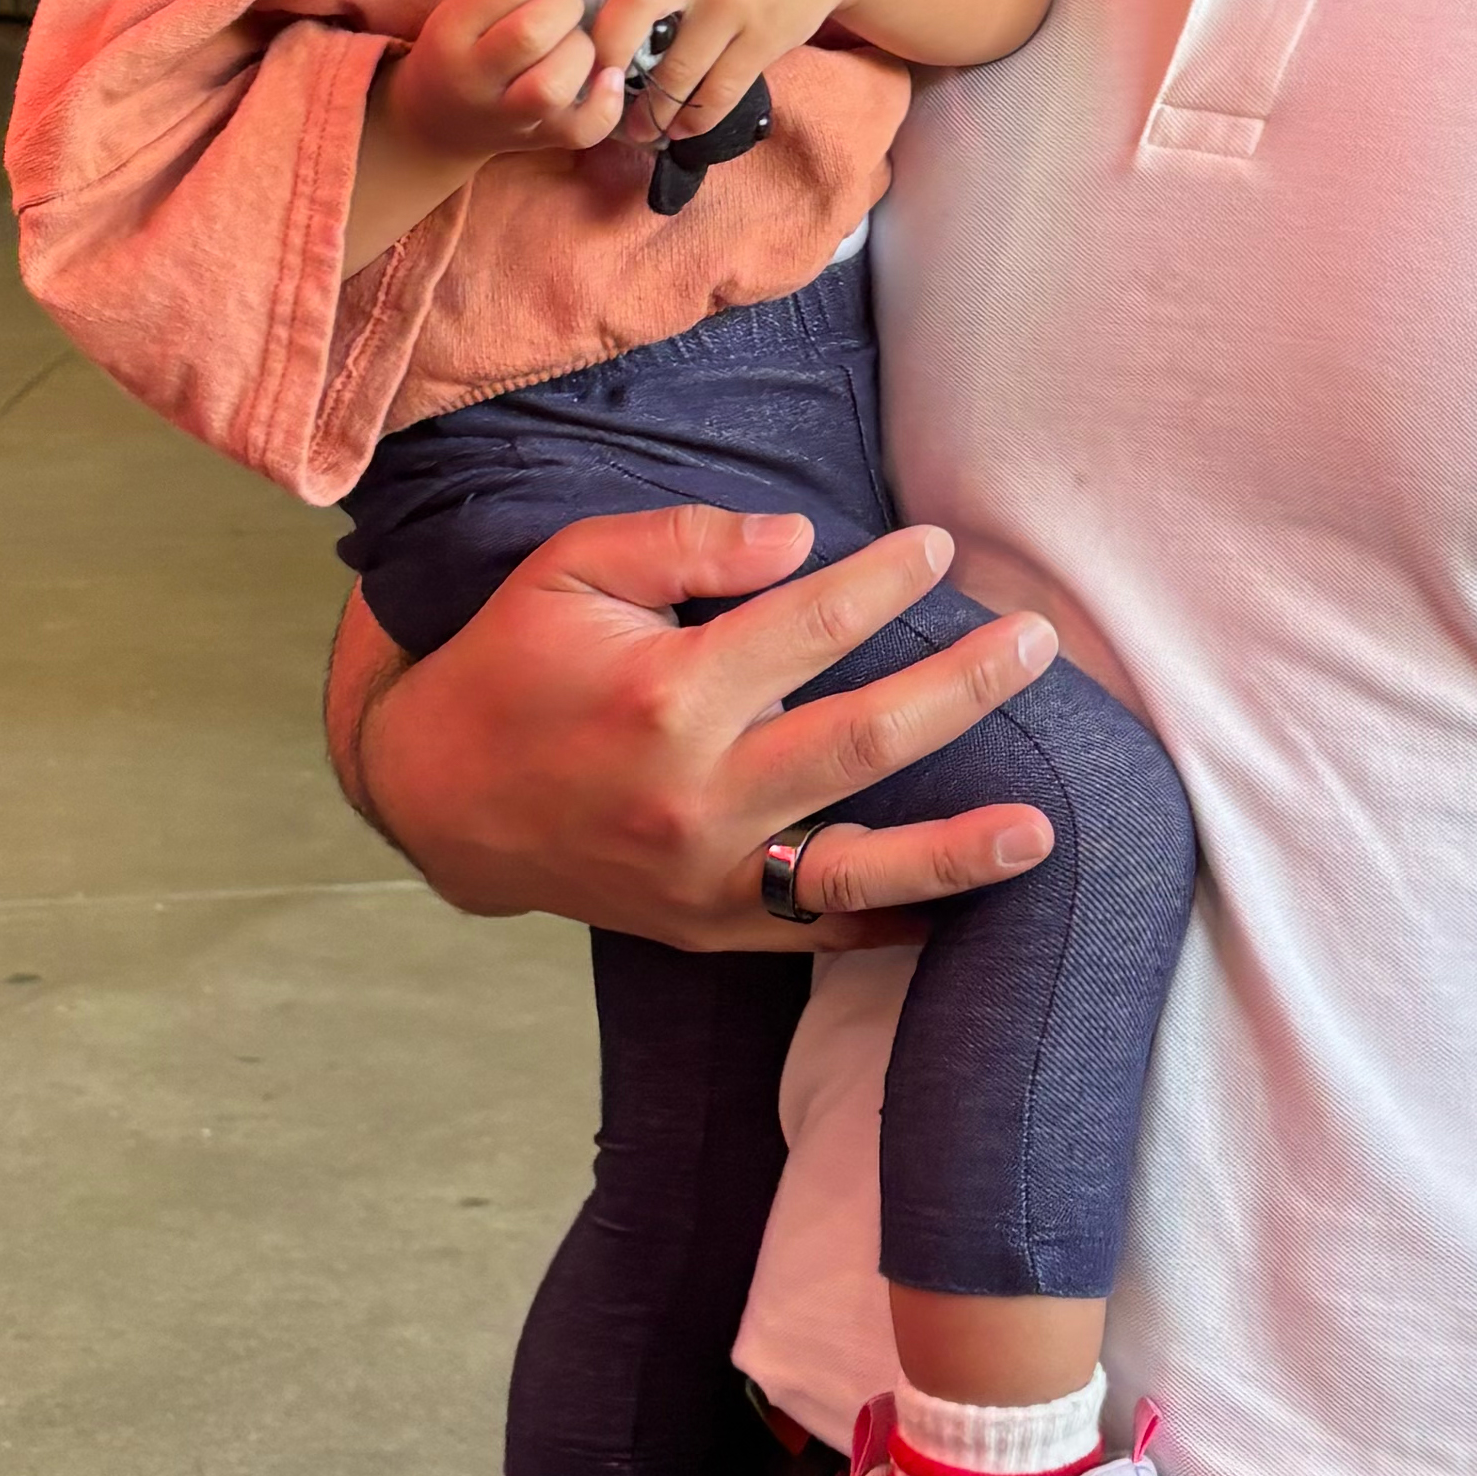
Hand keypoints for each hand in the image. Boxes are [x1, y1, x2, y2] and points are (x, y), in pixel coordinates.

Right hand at [326, 498, 1060, 946]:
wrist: (437, 798)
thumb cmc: (512, 665)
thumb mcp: (568, 568)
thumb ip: (685, 541)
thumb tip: (802, 540)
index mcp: (666, 694)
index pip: (813, 626)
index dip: (887, 581)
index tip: (938, 548)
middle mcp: (695, 794)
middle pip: (865, 741)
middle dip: (964, 689)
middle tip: (1036, 644)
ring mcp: (704, 873)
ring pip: (854, 867)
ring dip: (955, 852)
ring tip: (1039, 832)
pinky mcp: (705, 925)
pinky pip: (813, 935)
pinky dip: (888, 924)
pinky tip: (955, 904)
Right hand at [378, 0, 645, 169]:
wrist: (438, 122)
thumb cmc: (463, 42)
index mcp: (451, 30)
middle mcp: (474, 76)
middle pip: (530, 34)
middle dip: (564, 7)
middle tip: (568, 5)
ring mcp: (507, 114)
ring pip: (551, 85)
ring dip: (581, 52)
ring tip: (580, 40)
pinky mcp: (541, 140)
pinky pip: (582, 129)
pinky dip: (606, 102)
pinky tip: (610, 76)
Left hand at [558, 0, 888, 155]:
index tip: (555, 15)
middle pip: (629, 8)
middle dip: (603, 58)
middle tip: (593, 89)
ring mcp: (732, 3)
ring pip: (674, 71)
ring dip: (649, 111)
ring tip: (637, 127)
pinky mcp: (764, 39)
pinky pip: (715, 95)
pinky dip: (690, 120)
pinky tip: (679, 126)